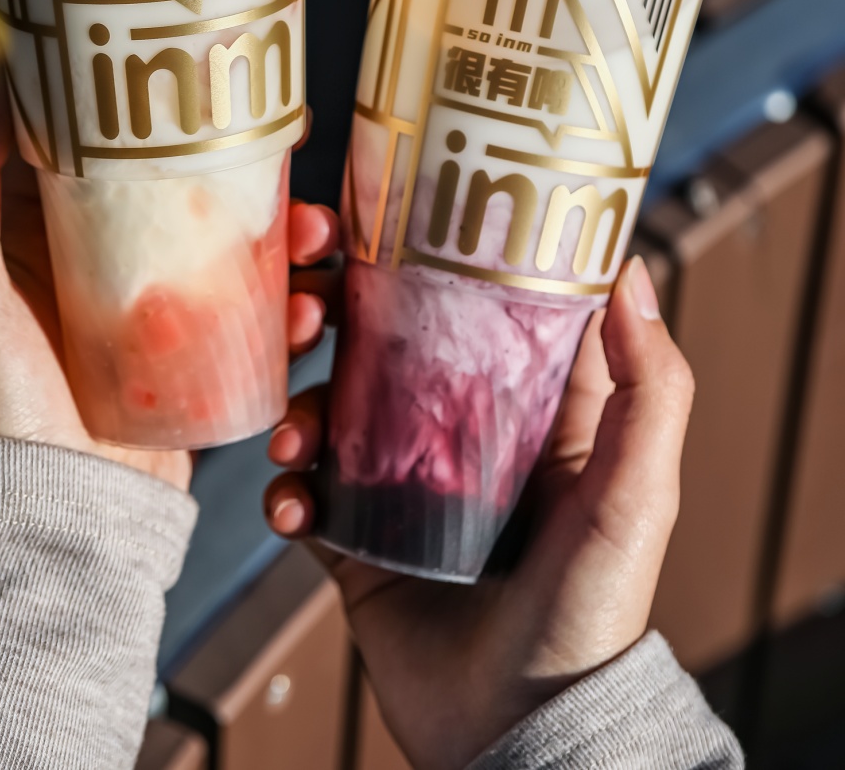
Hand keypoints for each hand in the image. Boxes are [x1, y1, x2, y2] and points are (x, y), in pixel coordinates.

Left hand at [0, 61, 337, 490]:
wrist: (49, 520)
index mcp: (28, 227)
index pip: (90, 134)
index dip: (139, 91)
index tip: (193, 51)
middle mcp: (88, 258)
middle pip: (174, 181)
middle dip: (235, 159)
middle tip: (287, 143)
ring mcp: (144, 307)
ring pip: (226, 239)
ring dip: (282, 226)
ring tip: (315, 232)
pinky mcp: (190, 356)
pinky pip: (253, 308)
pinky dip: (292, 297)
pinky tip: (313, 303)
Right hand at [264, 251, 694, 769]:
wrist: (520, 733)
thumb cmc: (592, 613)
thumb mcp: (638, 493)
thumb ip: (649, 390)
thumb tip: (630, 272)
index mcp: (520, 406)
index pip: (468, 303)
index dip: (422, 252)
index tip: (375, 215)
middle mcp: (454, 431)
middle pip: (377, 341)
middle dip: (329, 308)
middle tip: (306, 301)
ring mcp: (399, 484)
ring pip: (327, 405)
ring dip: (296, 400)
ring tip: (295, 431)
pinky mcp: (356, 540)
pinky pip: (303, 490)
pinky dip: (284, 485)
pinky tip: (290, 499)